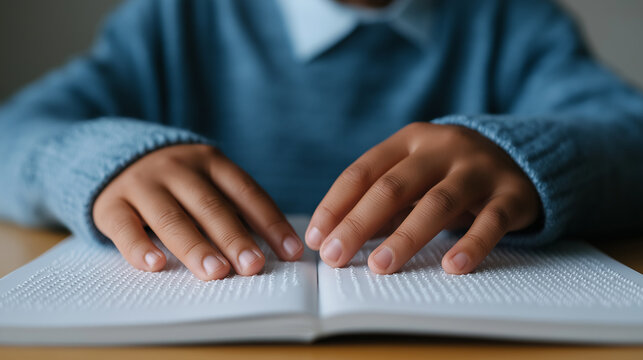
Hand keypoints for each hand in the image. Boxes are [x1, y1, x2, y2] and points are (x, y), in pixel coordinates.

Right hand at [93, 144, 302, 280]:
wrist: (115, 155)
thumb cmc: (176, 180)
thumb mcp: (206, 180)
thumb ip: (233, 207)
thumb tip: (275, 248)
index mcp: (210, 161)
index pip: (246, 193)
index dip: (270, 222)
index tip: (290, 251)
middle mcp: (178, 168)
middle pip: (210, 206)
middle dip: (234, 238)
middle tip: (253, 265)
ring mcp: (142, 184)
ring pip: (171, 217)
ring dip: (195, 246)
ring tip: (216, 272)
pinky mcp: (111, 203)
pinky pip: (124, 227)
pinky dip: (139, 247)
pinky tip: (155, 265)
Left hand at [306, 123, 539, 274]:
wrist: (521, 156)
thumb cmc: (450, 173)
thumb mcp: (416, 176)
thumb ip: (384, 202)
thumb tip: (338, 239)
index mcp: (410, 140)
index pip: (364, 171)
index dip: (336, 204)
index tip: (317, 237)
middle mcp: (442, 148)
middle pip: (394, 186)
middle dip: (359, 223)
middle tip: (335, 258)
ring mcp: (478, 169)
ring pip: (437, 202)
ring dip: (405, 237)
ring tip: (381, 267)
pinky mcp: (512, 193)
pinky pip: (491, 221)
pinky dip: (471, 244)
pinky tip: (452, 267)